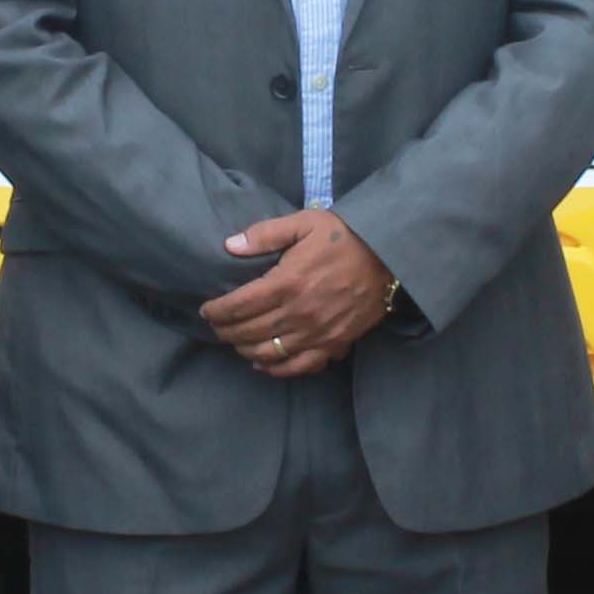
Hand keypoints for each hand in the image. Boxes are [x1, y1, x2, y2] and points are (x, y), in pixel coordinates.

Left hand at [201, 207, 395, 379]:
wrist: (388, 255)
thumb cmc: (342, 236)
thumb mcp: (302, 224)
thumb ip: (264, 235)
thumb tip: (229, 246)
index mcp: (287, 282)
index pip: (239, 306)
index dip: (217, 311)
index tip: (206, 311)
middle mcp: (298, 313)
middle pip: (249, 331)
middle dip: (226, 331)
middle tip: (216, 327)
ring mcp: (316, 333)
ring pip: (269, 353)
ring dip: (245, 350)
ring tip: (235, 341)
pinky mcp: (333, 344)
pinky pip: (299, 366)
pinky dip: (277, 369)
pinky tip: (263, 363)